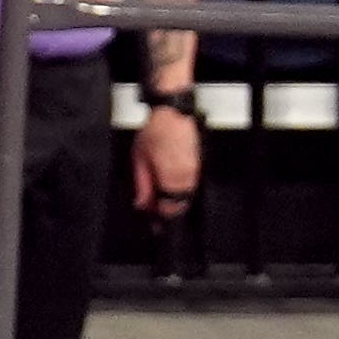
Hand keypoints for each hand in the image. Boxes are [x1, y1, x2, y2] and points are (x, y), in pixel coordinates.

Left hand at [133, 100, 200, 214]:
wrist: (173, 114)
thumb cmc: (156, 132)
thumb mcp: (139, 159)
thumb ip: (142, 185)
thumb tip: (142, 205)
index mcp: (171, 179)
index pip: (169, 209)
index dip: (161, 219)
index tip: (155, 225)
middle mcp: (187, 178)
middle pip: (180, 205)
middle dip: (167, 210)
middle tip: (154, 212)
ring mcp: (195, 171)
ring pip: (187, 195)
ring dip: (173, 199)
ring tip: (159, 196)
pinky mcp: (199, 164)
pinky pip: (191, 184)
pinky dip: (180, 188)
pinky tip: (169, 183)